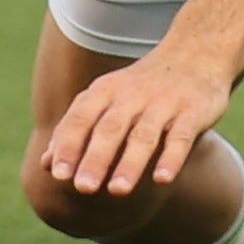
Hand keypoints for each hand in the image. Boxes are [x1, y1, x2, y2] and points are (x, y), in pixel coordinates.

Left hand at [39, 44, 231, 199]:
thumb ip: (77, 130)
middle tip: (83, 188)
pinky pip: (181, 136)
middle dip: (96, 158)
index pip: (81, 119)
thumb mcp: (107, 98)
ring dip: (130, 162)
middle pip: (110, 128)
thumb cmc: (143, 86)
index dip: (69, 145)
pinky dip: (172, 157)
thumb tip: (46, 164)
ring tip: (118, 191)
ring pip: (144, 134)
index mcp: (106, 91)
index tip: (58, 175)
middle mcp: (132, 95)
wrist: (196, 52)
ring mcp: (164, 102)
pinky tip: (162, 180)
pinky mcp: (193, 111)